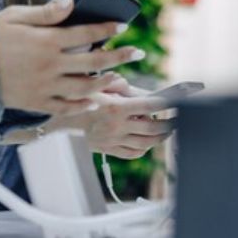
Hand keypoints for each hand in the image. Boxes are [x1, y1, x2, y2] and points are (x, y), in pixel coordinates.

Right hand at [0, 0, 143, 116]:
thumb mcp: (15, 16)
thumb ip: (46, 12)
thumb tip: (71, 0)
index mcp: (46, 41)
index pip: (85, 33)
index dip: (106, 29)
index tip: (122, 26)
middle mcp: (49, 65)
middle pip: (94, 62)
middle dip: (119, 57)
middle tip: (137, 53)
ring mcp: (45, 87)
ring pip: (85, 88)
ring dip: (106, 83)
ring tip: (120, 77)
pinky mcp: (37, 102)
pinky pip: (66, 107)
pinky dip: (84, 105)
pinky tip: (95, 100)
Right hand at [49, 88, 173, 158]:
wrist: (58, 117)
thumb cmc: (81, 97)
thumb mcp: (101, 85)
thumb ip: (125, 87)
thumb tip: (147, 93)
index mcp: (116, 107)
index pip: (150, 105)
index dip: (168, 103)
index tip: (180, 102)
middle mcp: (116, 126)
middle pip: (153, 128)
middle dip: (170, 124)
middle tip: (179, 119)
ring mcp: (113, 140)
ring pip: (146, 143)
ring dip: (161, 137)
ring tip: (168, 130)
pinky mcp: (108, 150)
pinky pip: (133, 153)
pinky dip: (145, 148)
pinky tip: (148, 140)